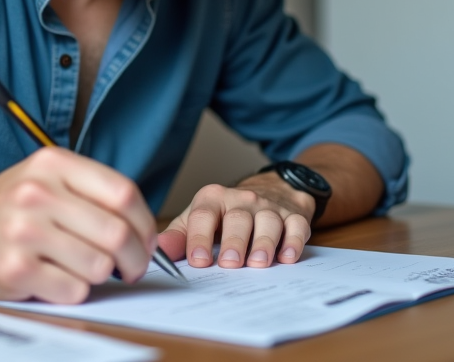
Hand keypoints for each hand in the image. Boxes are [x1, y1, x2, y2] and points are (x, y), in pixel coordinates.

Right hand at [0, 147, 156, 303]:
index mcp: (51, 163)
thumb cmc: (6, 210)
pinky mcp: (13, 268)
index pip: (123, 193)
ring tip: (83, 269)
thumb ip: (90, 191)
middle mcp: (37, 192)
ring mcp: (23, 231)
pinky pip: (72, 290)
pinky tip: (56, 279)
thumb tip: (145, 228)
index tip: (147, 240)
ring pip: (98, 265)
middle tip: (131, 268)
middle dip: (134, 259)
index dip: (146, 223)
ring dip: (100, 276)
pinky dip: (73, 291)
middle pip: (116, 232)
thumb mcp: (44, 179)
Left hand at [157, 174, 314, 269]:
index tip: (198, 261)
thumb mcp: (199, 218)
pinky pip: (296, 226)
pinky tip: (287, 257)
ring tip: (258, 263)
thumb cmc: (227, 212)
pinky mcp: (294, 215)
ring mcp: (269, 206)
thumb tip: (157, 252)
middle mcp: (242, 200)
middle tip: (230, 264)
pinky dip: (293, 241)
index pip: (203, 216)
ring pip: (268, 221)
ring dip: (264, 243)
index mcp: (213, 198)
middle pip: (237, 218)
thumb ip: (179, 236)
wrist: (271, 190)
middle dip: (234, 241)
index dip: (199, 238)